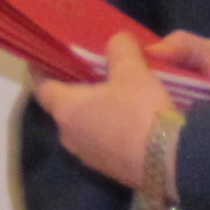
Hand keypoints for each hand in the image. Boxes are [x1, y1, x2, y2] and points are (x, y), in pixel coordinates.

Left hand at [32, 36, 172, 188]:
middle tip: (88, 69)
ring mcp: (88, 156)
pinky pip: (100, 141)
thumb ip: (120, 49)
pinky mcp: (108, 169)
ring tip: (112, 91)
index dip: (41, 70)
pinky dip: (107, 126)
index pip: (41, 87)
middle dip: (73, 88)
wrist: (168, 163)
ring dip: (92, 109)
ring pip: (83, 125)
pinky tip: (127, 118)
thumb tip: (116, 40)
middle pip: (63, 106)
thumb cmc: (139, 112)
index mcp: (66, 110)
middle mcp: (69, 136)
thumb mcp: (132, 71)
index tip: (45, 56)